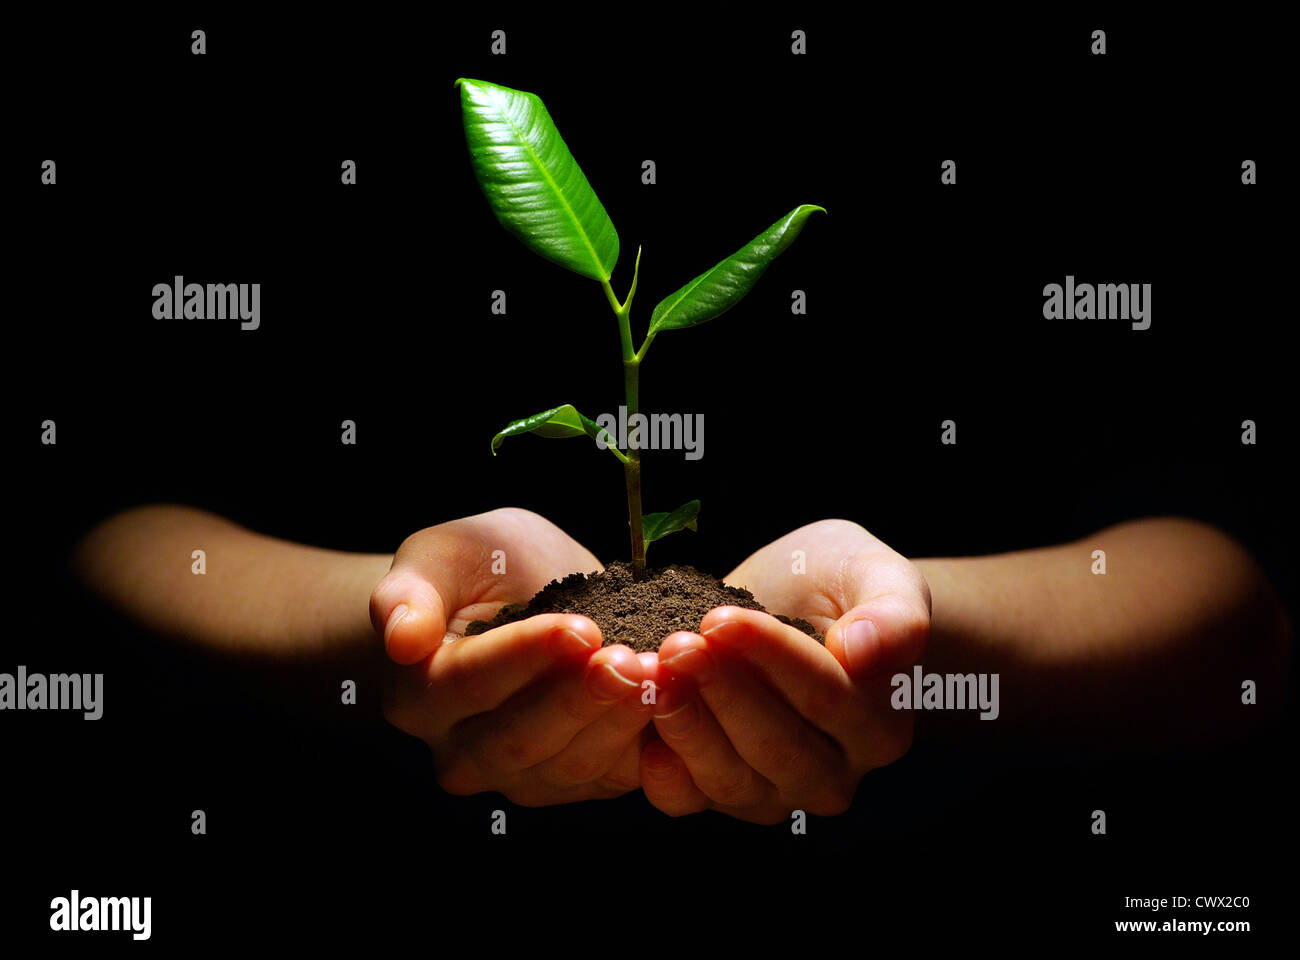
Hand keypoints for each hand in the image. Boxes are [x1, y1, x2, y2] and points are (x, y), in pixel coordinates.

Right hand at [369, 507, 658, 805]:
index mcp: (419, 695)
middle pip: (519, 740)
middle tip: (631, 660)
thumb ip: (410, 591)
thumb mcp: (444, 554)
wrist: (523, 595)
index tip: (580, 628)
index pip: (470, 684)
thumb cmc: (480, 568)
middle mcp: (461, 751)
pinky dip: (646, 744)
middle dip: (580, 700)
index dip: (527, 657)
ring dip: (619, 723)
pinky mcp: (573, 782)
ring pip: (569, 766)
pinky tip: (676, 701)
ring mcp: (518, 776)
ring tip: (661, 676)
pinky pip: (609, 777)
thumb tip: (400, 638)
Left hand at [640, 519, 929, 822]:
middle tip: (676, 646)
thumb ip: (892, 614)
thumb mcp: (873, 573)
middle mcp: (833, 773)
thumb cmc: (838, 584)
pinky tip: (642, 735)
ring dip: (685, 727)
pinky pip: (689, 800)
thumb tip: (865, 652)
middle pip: (775, 746)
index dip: (771, 658)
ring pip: (731, 780)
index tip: (722, 618)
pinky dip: (662, 772)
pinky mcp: (721, 793)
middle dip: (721, 693)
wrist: (793, 602)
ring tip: (652, 674)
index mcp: (879, 725)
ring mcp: (775, 791)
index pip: (825, 697)